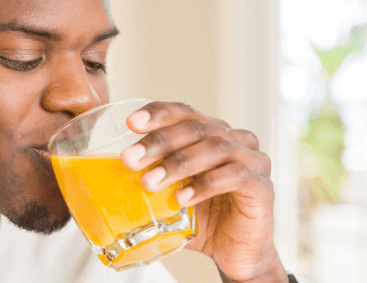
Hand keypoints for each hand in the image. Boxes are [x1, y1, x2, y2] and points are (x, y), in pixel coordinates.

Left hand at [120, 102, 286, 282]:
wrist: (235, 254)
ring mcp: (254, 161)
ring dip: (177, 163)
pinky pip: (234, 177)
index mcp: (213, 134)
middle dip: (158, 142)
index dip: (158, 113)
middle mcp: (236, 141)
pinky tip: (181, 199)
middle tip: (129, 160)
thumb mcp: (170, 194)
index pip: (184, 112)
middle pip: (195, 128)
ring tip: (149, 183)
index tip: (131, 123)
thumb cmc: (202, 219)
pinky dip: (204, 185)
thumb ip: (150, 177)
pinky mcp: (263, 187)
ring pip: (215, 147)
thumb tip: (103, 173)